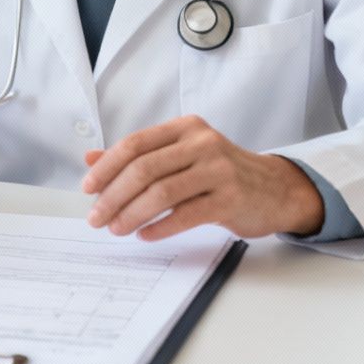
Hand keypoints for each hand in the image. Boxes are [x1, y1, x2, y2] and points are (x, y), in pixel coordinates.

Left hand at [82, 115, 324, 240]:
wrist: (276, 189)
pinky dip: (160, 227)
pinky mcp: (231, 199)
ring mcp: (219, 170)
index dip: (106, 167)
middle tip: (96, 217)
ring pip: (162, 193)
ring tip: (116, 228)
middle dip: (113, 196)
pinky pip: (186, 215)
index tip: (88, 188)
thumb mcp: (181, 155)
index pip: (135, 144)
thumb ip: (139, 156)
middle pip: (144, 169)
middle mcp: (202, 144)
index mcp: (185, 129)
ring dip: (132, 214)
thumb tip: (91, 160)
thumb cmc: (220, 173)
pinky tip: (145, 235)